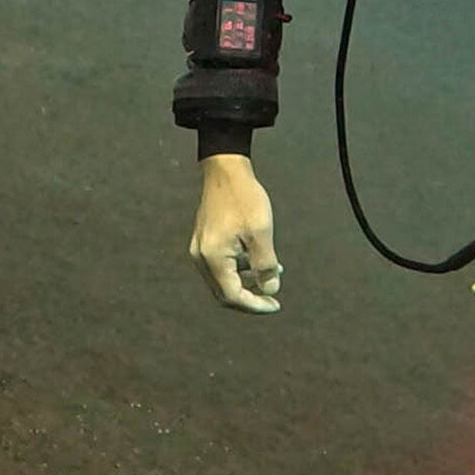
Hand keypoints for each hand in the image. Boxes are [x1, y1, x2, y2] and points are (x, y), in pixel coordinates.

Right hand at [189, 154, 281, 312]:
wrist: (225, 169)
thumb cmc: (243, 198)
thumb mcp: (261, 232)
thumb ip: (265, 265)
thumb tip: (270, 290)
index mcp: (213, 258)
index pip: (232, 296)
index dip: (255, 305)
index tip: (275, 304)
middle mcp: (201, 257)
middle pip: (224, 293)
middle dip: (250, 297)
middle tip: (272, 298)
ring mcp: (199, 248)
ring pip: (222, 280)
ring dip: (246, 282)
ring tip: (272, 272)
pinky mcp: (203, 240)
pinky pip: (219, 265)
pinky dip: (238, 269)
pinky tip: (256, 258)